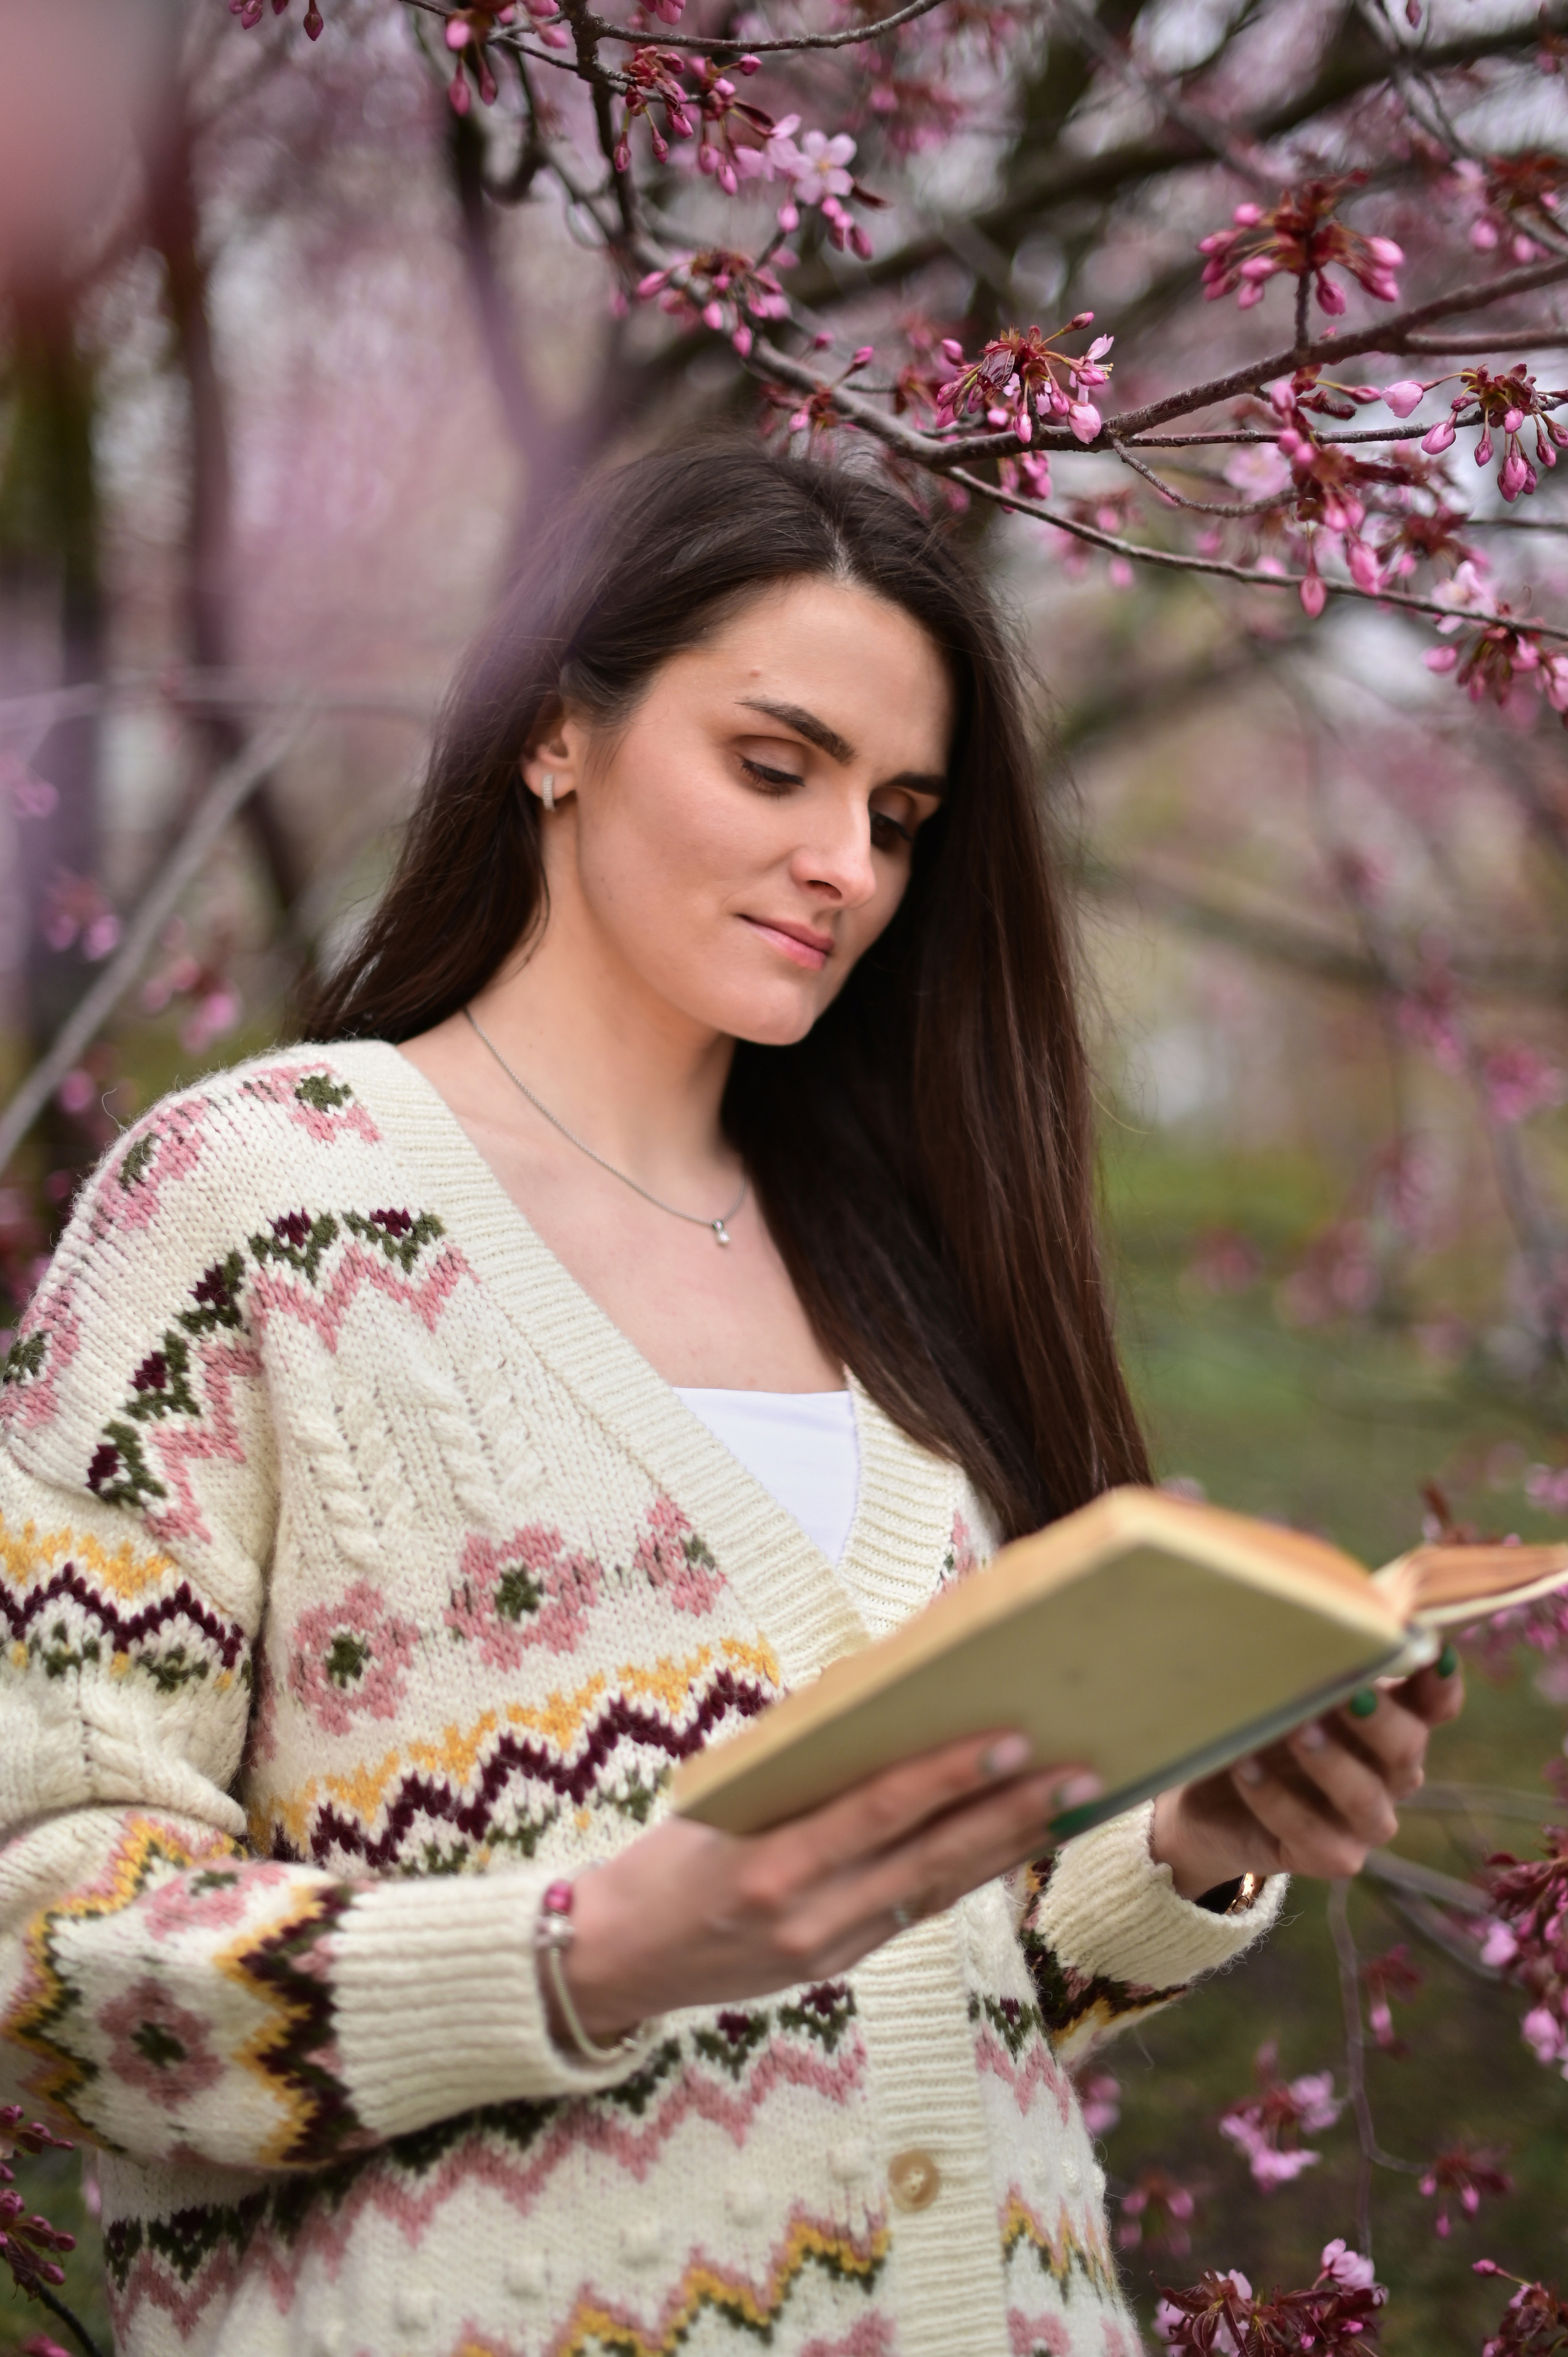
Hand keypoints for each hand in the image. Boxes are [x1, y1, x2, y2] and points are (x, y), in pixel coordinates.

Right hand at [556, 1732, 1098, 2044]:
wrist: (613, 1962)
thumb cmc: (663, 1860)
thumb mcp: (718, 1798)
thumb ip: (797, 1757)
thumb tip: (874, 1689)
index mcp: (770, 1864)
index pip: (879, 1811)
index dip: (950, 1775)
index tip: (1010, 1738)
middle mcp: (809, 1916)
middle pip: (931, 1858)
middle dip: (1010, 1813)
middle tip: (1077, 1771)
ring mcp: (829, 1949)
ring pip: (939, 1888)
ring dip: (1007, 1845)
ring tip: (1067, 1802)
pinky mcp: (838, 1966)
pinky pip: (916, 1910)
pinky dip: (966, 1873)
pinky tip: (1009, 1841)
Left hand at [1150, 1652, 1464, 1900]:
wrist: (1208, 1799)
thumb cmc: (1256, 1722)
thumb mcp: (1278, 1685)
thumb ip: (1308, 1658)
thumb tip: (1310, 1610)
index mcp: (1390, 1722)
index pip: (1435, 1703)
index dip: (1441, 1681)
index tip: (1432, 1648)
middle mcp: (1389, 1773)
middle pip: (1407, 1747)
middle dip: (1380, 1719)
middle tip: (1349, 1693)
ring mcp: (1365, 1821)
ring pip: (1367, 1800)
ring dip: (1333, 1764)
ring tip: (1296, 1732)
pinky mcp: (1332, 1857)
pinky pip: (1314, 1836)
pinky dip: (1278, 1801)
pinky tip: (1246, 1768)